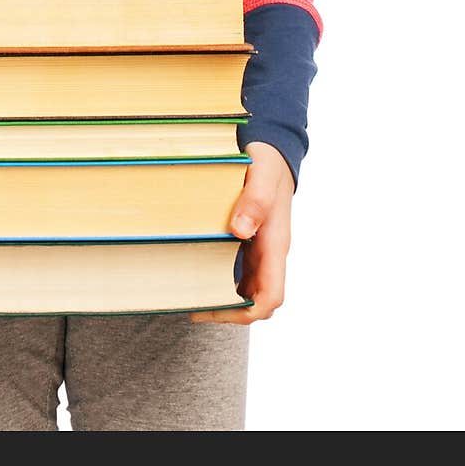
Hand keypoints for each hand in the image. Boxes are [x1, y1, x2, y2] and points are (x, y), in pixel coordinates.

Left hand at [188, 141, 292, 324]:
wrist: (274, 152)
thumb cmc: (268, 163)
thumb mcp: (262, 174)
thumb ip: (255, 200)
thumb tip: (240, 231)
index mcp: (275, 244)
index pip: (271, 296)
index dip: (246, 313)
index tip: (215, 310)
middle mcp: (269, 253)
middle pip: (257, 300)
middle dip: (228, 310)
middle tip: (192, 306)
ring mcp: (260, 249)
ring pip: (247, 288)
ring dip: (222, 296)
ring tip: (189, 293)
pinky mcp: (249, 241)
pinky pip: (238, 270)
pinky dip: (220, 277)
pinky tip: (196, 270)